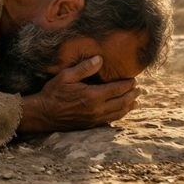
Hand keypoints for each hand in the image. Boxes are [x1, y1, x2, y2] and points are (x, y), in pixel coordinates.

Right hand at [16, 56, 139, 132]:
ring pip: (119, 113)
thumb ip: (84, 68)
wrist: (44, 114)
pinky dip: (120, 115)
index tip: (134, 79)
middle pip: (122, 102)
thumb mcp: (66, 76)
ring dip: (129, 106)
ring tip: (136, 101)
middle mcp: (97, 109)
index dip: (128, 84)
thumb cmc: (53, 93)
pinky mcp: (92, 124)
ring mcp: (95, 119)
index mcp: (93, 95)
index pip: (117, 89)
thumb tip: (100, 59)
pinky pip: (111, 120)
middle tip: (139, 89)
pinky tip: (122, 112)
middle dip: (132, 95)